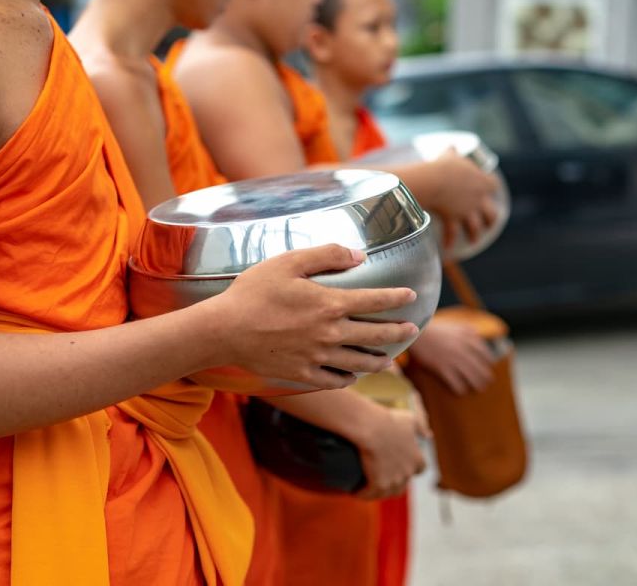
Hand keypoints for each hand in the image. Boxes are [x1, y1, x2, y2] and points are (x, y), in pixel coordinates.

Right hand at [213, 244, 418, 390]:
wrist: (224, 330)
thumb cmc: (253, 292)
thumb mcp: (288, 262)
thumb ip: (326, 255)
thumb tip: (358, 256)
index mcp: (330, 303)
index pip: (375, 300)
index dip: (397, 298)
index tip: (411, 296)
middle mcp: (330, 333)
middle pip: (376, 335)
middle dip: (399, 333)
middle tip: (413, 330)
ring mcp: (318, 357)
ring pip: (361, 363)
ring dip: (380, 360)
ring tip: (389, 359)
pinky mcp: (303, 375)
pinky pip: (336, 381)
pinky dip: (349, 378)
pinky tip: (353, 375)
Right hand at [355, 406, 427, 499]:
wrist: (372, 428)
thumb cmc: (389, 421)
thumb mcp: (409, 419)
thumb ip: (421, 426)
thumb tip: (428, 434)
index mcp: (417, 459)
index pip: (420, 469)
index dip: (411, 466)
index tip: (401, 463)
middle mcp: (408, 473)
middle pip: (403, 485)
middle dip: (394, 482)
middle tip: (380, 476)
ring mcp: (394, 481)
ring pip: (386, 493)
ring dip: (377, 492)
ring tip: (365, 487)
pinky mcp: (379, 485)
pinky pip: (370, 494)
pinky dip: (362, 493)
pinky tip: (354, 491)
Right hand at [408, 320, 494, 394]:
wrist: (418, 332)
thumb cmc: (436, 329)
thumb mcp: (456, 326)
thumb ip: (469, 332)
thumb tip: (480, 338)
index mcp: (469, 338)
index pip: (486, 355)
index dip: (488, 364)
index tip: (487, 368)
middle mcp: (464, 349)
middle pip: (482, 369)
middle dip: (486, 378)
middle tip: (486, 383)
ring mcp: (454, 359)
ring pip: (473, 378)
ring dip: (477, 386)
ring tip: (478, 389)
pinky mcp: (443, 367)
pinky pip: (457, 383)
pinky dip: (460, 389)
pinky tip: (461, 391)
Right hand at [428, 149, 500, 245]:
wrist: (434, 180)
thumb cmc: (443, 166)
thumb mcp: (450, 155)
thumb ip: (453, 153)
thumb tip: (451, 147)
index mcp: (481, 181)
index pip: (493, 185)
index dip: (492, 188)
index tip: (490, 189)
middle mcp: (478, 199)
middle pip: (491, 213)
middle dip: (490, 219)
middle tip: (488, 223)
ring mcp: (467, 211)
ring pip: (476, 228)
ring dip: (475, 235)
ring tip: (473, 240)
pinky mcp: (454, 219)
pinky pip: (452, 233)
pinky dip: (449, 241)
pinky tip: (448, 249)